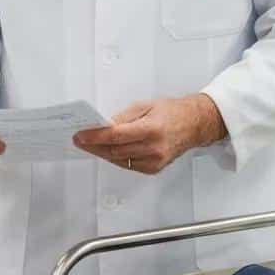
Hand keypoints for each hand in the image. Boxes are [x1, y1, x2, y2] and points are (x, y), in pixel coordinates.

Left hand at [73, 94, 226, 174]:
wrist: (193, 125)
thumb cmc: (172, 112)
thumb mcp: (145, 105)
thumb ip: (123, 117)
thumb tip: (104, 125)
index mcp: (151, 129)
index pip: (116, 136)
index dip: (95, 137)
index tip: (81, 136)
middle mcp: (153, 148)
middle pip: (115, 150)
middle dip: (94, 145)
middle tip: (80, 140)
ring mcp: (154, 161)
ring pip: (119, 160)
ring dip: (102, 152)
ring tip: (89, 145)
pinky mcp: (154, 169)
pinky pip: (128, 165)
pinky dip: (116, 158)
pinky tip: (108, 150)